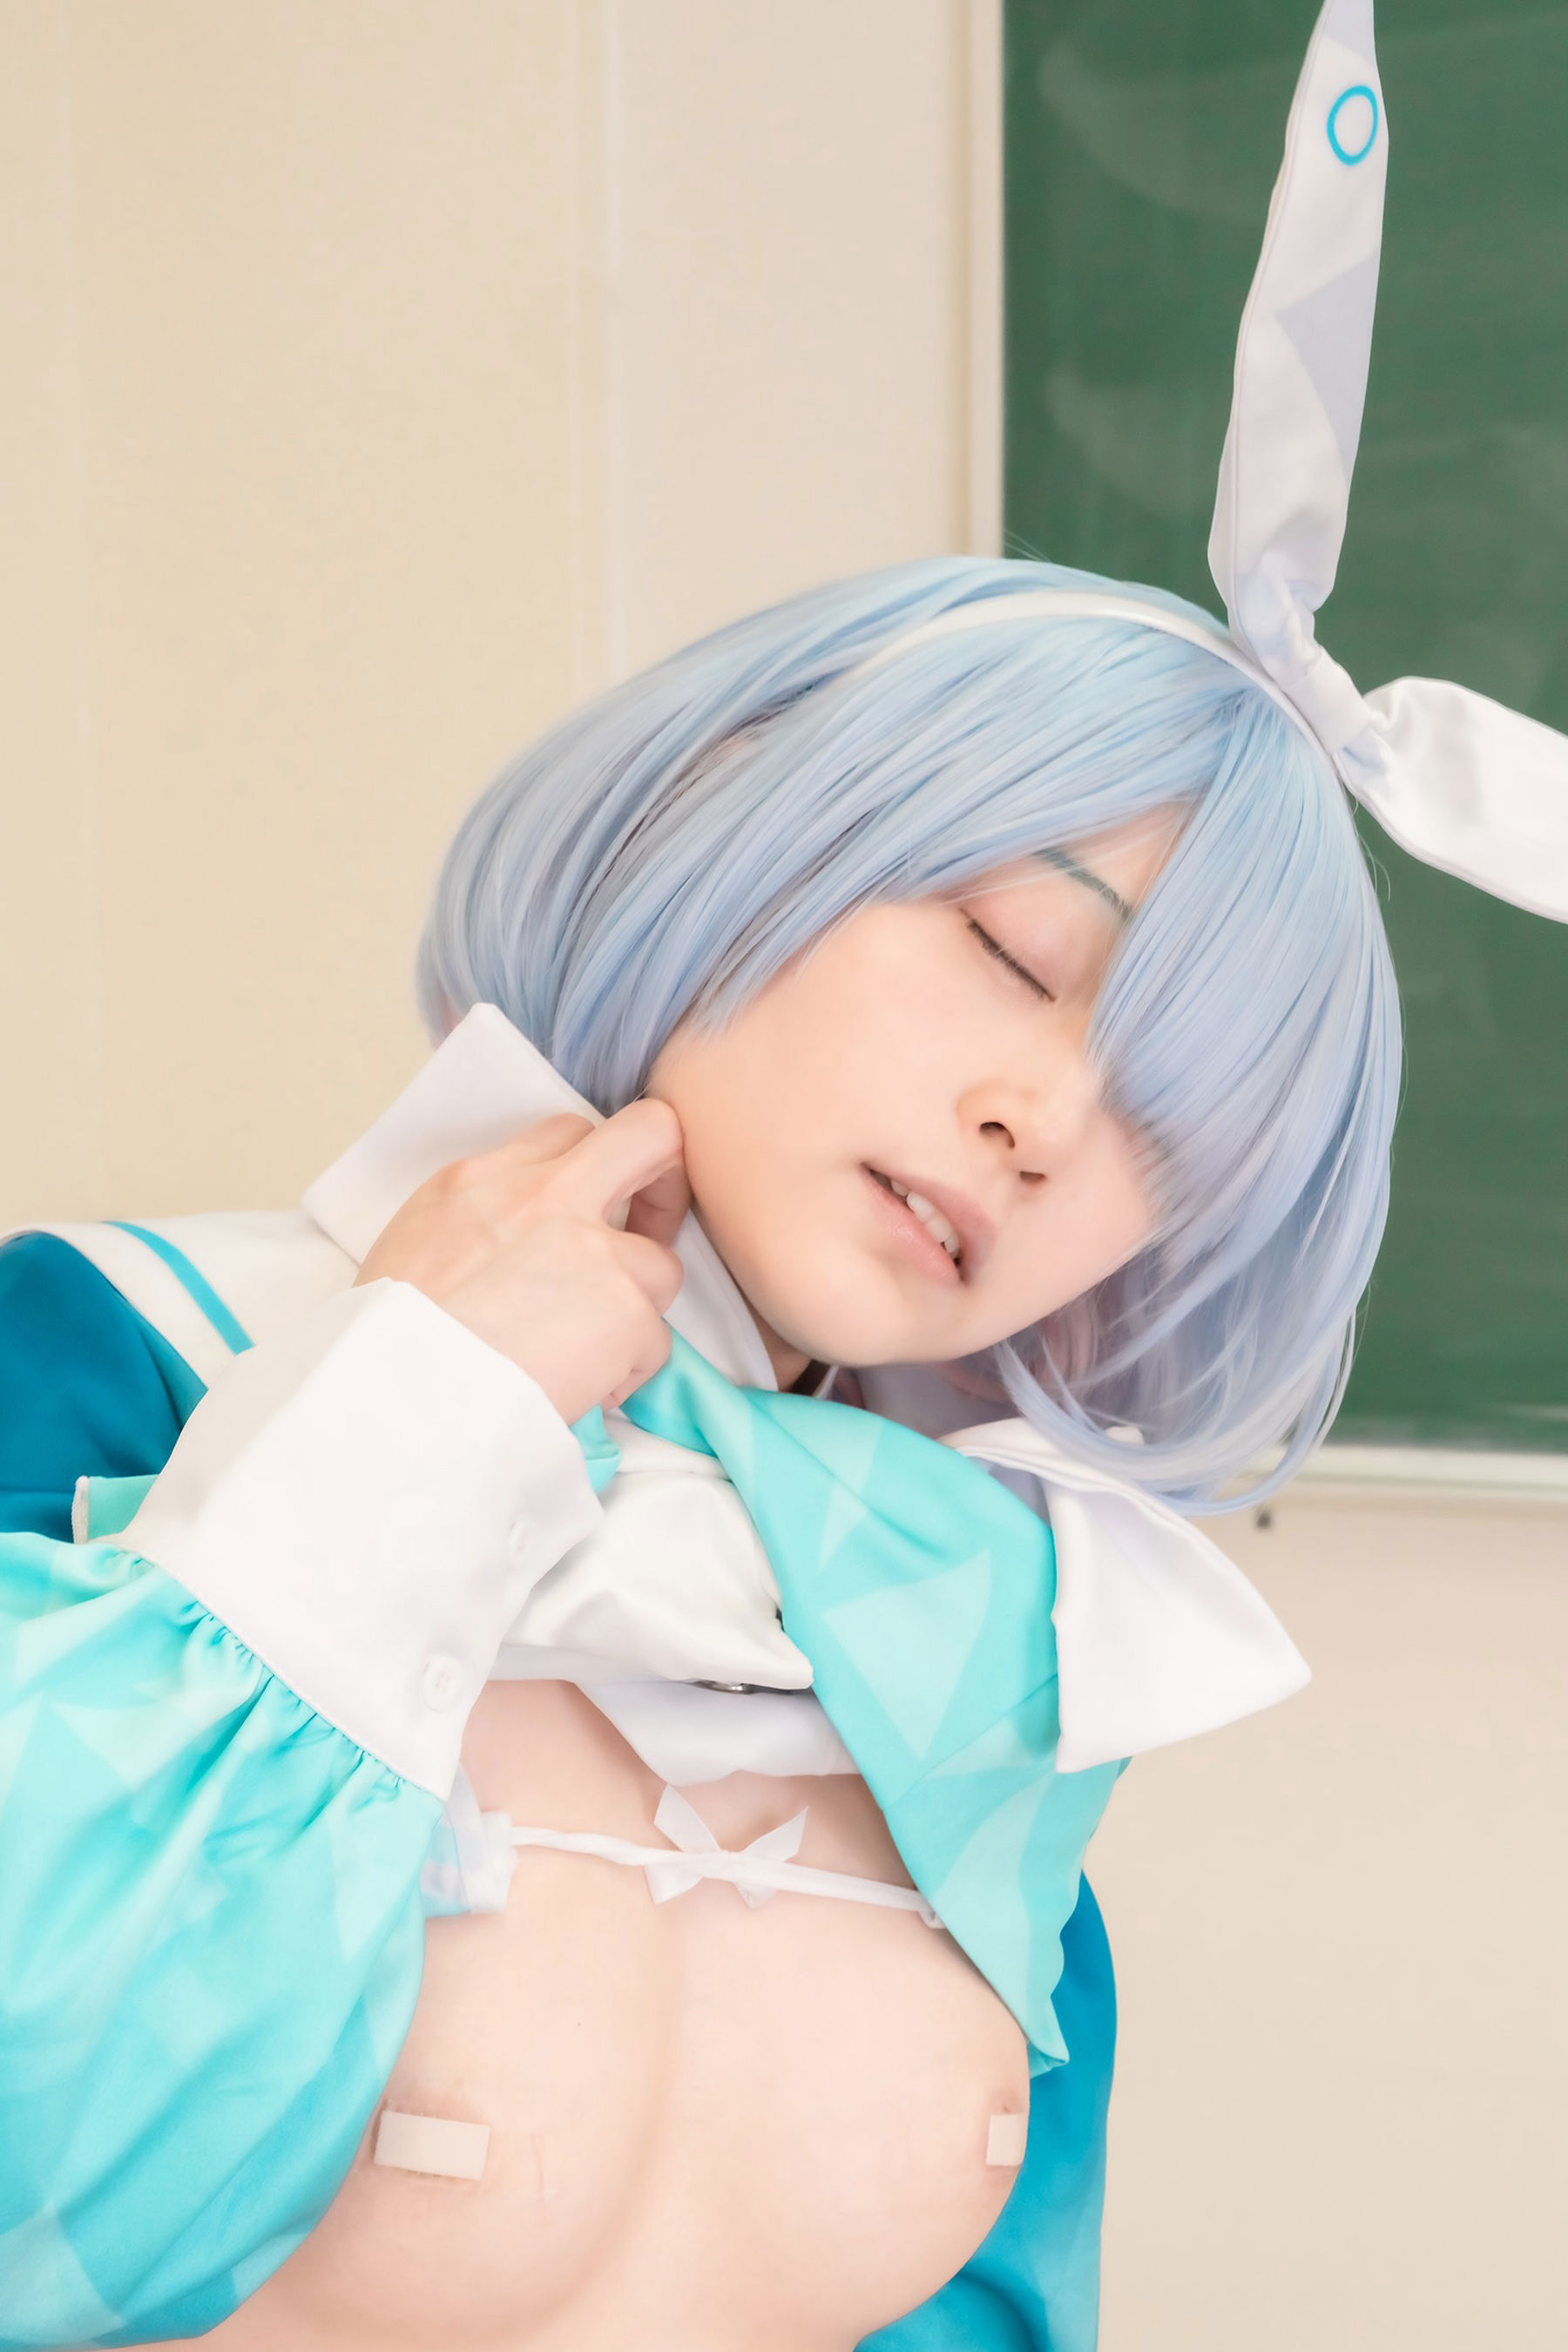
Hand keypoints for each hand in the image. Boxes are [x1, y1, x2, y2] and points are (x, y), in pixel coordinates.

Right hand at [355, 1101, 688, 1423]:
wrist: (397, 1402)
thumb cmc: (388, 1342)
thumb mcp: (415, 1241)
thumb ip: (481, 1216)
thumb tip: (521, 1239)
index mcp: (485, 1178)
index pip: (569, 1131)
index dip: (593, 1168)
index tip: (591, 1207)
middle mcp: (548, 1196)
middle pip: (652, 1136)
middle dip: (665, 1181)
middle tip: (649, 1233)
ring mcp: (596, 1251)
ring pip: (660, 1267)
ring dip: (630, 1311)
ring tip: (580, 1354)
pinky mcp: (627, 1312)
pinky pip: (653, 1343)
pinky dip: (623, 1375)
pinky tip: (577, 1391)